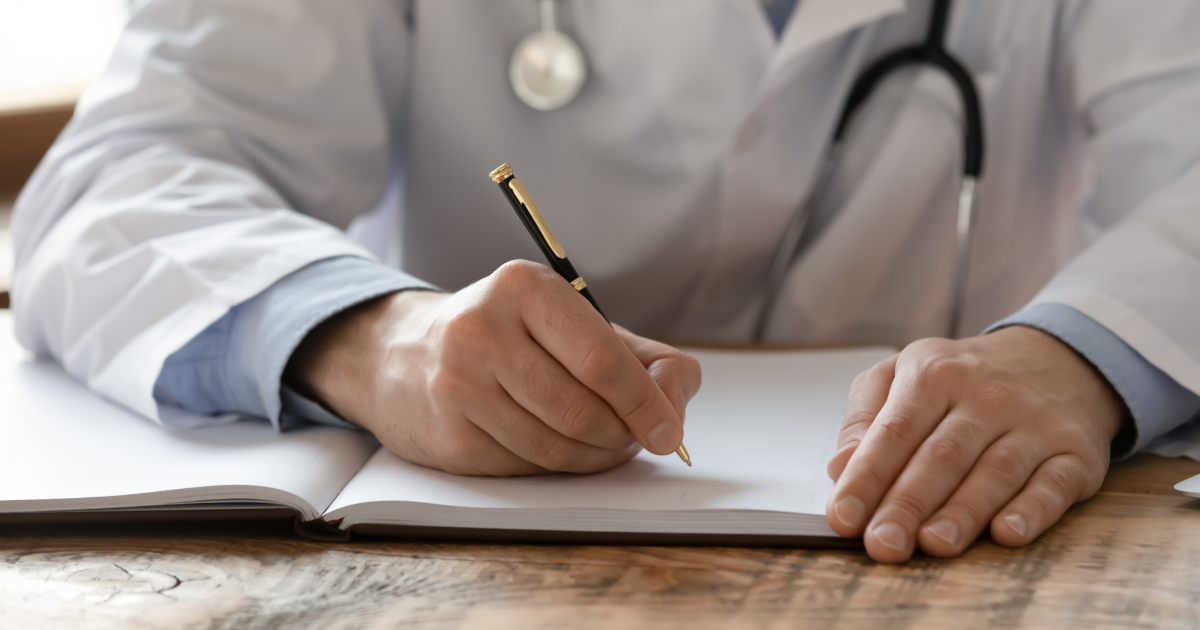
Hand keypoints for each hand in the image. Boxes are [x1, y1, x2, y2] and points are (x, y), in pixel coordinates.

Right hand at [285, 260, 700, 475]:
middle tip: (638, 439)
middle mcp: (482, 330)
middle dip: (623, 435)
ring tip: (606, 443)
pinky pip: (526, 466)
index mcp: (524, 288)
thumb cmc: (509, 338)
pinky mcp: (446, 436)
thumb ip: (641, 356)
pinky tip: (561, 448)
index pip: (600, 359)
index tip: (669, 430)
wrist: (403, 356)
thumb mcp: (572, 322)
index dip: (645, 403)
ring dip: (596, 456)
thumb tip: (676, 400)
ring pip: (555, 445)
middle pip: (581, 410)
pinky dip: (558, 466)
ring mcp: (457, 386)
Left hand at [825, 326, 1128, 562]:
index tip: (843, 518)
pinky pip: (1053, 484)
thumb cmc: (961, 379)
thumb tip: (838, 467)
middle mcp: (986, 396)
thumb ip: (865, 419)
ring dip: (963, 513)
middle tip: (882, 545)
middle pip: (941, 457)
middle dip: (908, 505)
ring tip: (933, 545)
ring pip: (994, 473)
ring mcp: (1034, 423)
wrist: (1056, 358)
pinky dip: (1032, 510)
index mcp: (933, 374)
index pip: (893, 433)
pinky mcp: (1075, 451)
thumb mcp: (903, 375)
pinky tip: (1007, 533)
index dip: (866, 478)